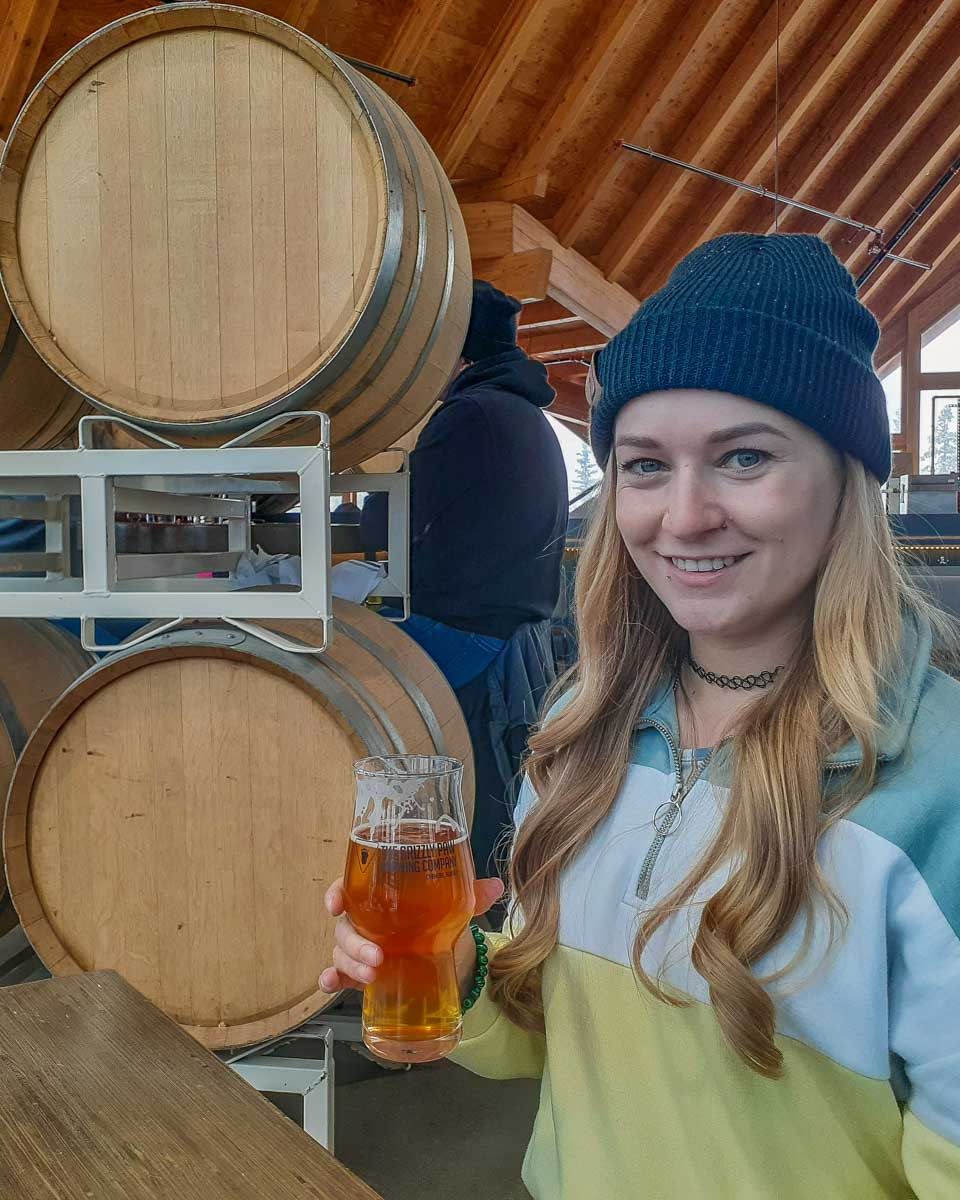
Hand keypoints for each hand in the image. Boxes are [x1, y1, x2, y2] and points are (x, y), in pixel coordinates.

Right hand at [318, 875, 504, 994]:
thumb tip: (496, 887)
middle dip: (354, 942)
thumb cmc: (440, 920)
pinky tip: (333, 984)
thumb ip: (471, 895)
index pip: (350, 887)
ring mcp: (362, 948)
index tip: (336, 904)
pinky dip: (332, 979)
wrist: (446, 955)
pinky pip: (340, 974)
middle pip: (345, 927)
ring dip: (350, 963)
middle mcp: (366, 920)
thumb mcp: (455, 906)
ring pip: (342, 952)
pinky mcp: (363, 972)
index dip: (337, 892)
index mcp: (381, 897)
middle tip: (377, 956)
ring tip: (372, 975)